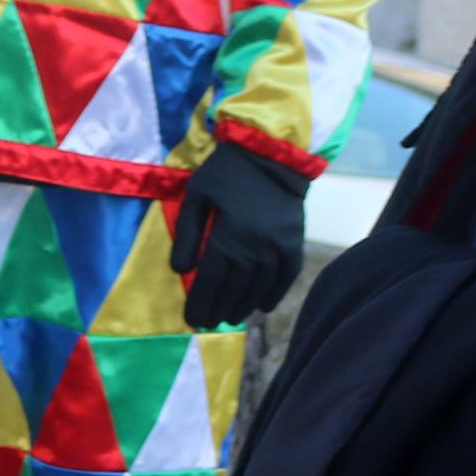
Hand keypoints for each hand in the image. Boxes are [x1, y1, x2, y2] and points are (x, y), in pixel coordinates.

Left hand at [169, 143, 315, 329]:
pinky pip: (287, 277)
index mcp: (229, 235)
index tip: (192, 319)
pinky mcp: (295, 243)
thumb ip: (187, 232)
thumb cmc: (226, 171)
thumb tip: (180, 271)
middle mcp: (256, 247)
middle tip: (208, 323)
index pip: (210, 280)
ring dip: (243, 306)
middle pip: (234, 288)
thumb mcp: (197, 193)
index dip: (200, 302)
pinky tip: (263, 308)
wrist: (272, 152)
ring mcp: (279, 247)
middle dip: (218, 309)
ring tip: (230, 318)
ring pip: (259, 287)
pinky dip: (275, 294)